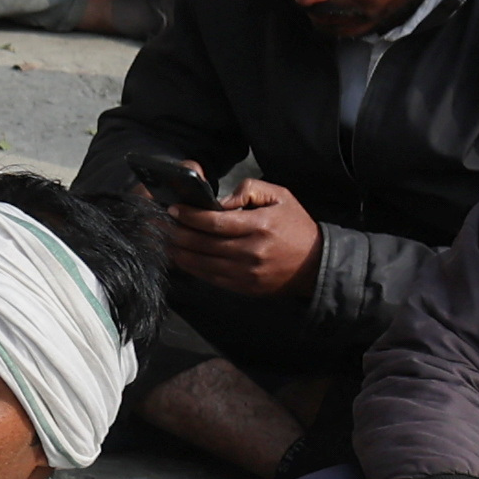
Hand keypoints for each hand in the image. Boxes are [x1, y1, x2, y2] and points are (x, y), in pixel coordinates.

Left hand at [164, 175, 321, 298]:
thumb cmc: (296, 226)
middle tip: (161, 226)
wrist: (316, 263)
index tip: (174, 210)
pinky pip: (211, 278)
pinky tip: (182, 259)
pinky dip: (193, 269)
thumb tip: (221, 201)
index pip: (214, 222)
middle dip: (179, 234)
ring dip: (180, 253)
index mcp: (259, 226)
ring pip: (203, 263)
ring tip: (165, 242)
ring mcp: (247, 273)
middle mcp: (250, 251)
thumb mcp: (280, 196)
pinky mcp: (245, 288)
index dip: (190, 216)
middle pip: (204, 244)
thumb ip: (249, 190)